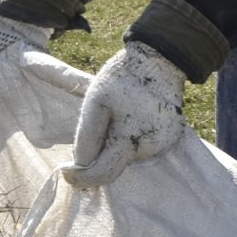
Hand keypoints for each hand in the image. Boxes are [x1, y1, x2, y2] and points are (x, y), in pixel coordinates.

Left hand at [66, 42, 185, 186]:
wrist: (159, 58)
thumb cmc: (122, 78)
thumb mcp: (95, 102)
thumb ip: (87, 136)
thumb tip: (80, 165)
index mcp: (131, 140)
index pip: (104, 174)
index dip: (83, 178)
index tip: (66, 172)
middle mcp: (152, 148)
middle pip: (116, 165)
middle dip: (101, 154)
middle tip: (97, 125)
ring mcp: (164, 144)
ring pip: (128, 156)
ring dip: (117, 144)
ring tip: (118, 115)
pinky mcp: (170, 137)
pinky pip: (142, 147)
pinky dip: (131, 138)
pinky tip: (131, 117)